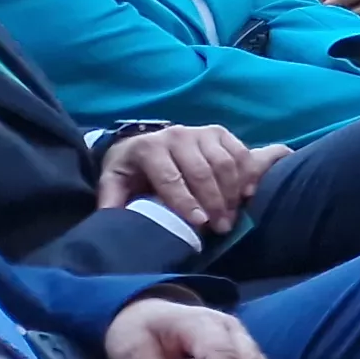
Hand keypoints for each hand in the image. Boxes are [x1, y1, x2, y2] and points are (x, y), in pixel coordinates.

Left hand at [96, 126, 281, 232]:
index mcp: (149, 148)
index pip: (171, 179)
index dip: (186, 202)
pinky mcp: (219, 132)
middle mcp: (177, 135)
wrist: (144, 142)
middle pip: (202, 172)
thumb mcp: (114, 181)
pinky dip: (247, 174)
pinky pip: (240, 152)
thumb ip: (112, 200)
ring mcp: (201, 131)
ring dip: (232, 192)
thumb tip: (112, 223)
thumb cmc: (131, 169)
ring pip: (224, 163)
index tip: (200, 223)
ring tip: (232, 216)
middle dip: (214, 202)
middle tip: (222, 227)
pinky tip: (246, 194)